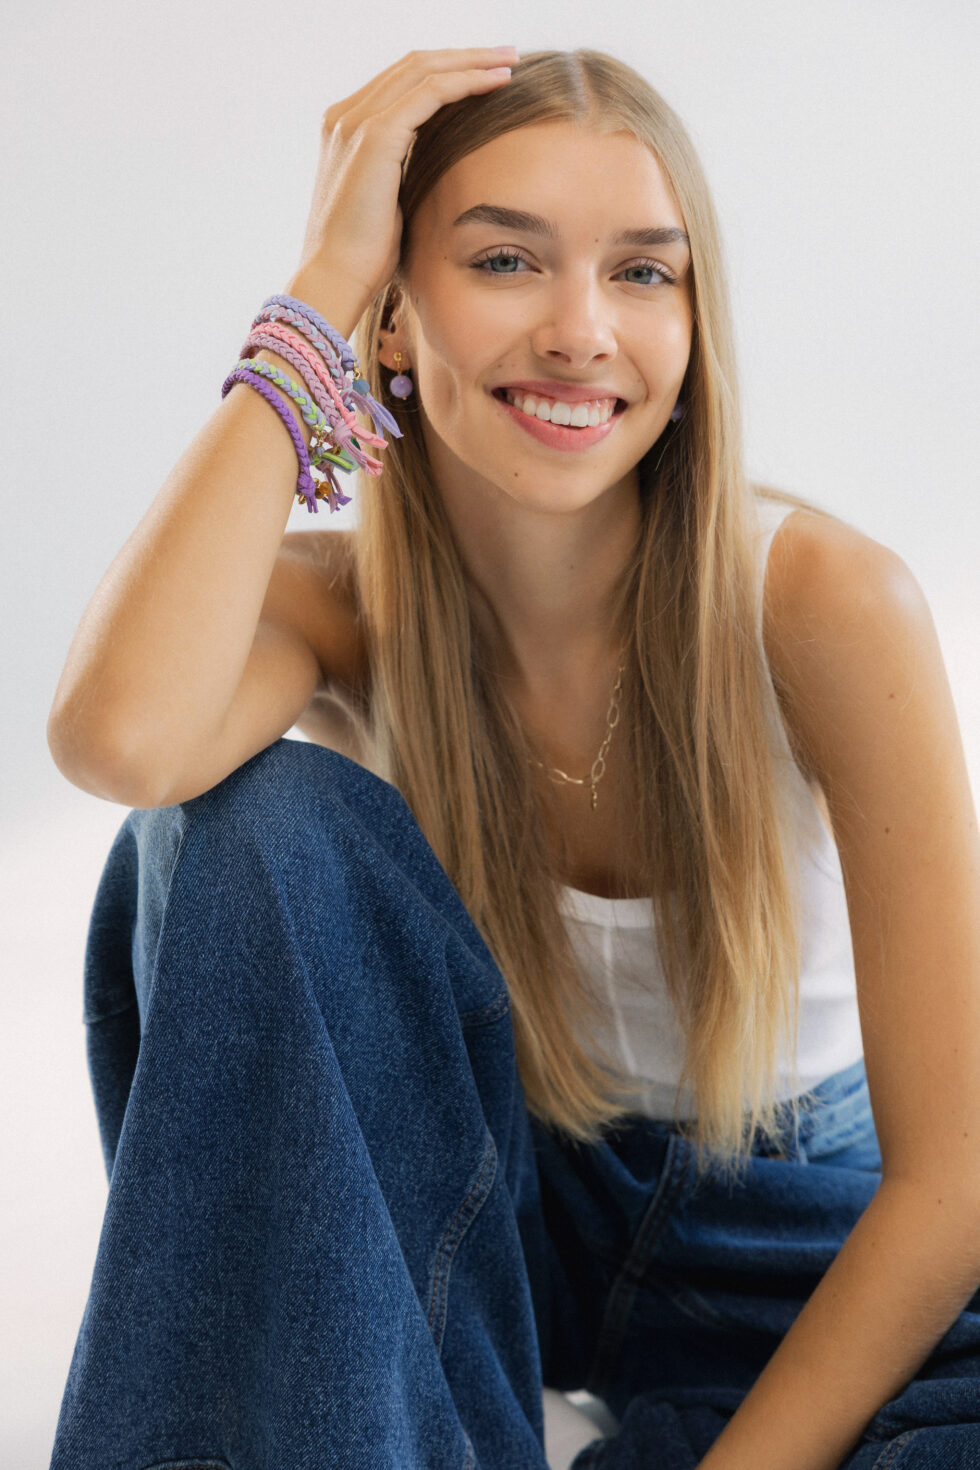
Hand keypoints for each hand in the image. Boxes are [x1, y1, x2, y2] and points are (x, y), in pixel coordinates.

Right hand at [294, 47, 517, 316]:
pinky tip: (497, 82)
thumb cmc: (363, 258)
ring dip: (472, 61)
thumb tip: (435, 171)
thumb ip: (401, 175)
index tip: (485, 74)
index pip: (401, 82)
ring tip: (509, 61)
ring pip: (424, 70)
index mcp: (345, 129)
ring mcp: (357, 122)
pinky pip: (430, 93)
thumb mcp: (386, 203)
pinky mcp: (375, 136)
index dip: (445, 71)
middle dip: (464, 56)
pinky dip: (466, 81)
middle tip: (506, 54)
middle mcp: (346, 116)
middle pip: (413, 65)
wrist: (336, 280)